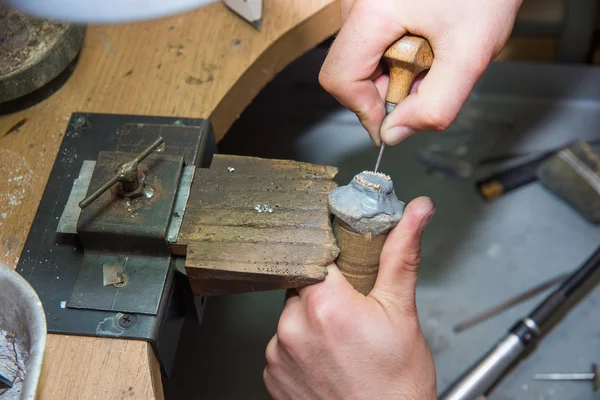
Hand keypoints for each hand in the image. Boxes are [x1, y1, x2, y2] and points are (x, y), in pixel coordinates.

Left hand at [264, 197, 436, 399]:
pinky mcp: (271, 376)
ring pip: (290, 316)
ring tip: (340, 341)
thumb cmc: (396, 383)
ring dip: (310, 320)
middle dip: (324, 291)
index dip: (330, 256)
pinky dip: (300, 346)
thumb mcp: (402, 312)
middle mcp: (292, 328)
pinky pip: (281, 345)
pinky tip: (325, 359)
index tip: (342, 263)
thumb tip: (416, 212)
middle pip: (301, 285)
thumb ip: (401, 254)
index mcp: (324, 305)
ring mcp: (278, 355)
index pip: (314, 254)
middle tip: (350, 309)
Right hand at [319, 0, 522, 145]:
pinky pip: (370, 42)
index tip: (391, 123)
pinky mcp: (370, 1)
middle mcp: (357, 1)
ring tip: (431, 53)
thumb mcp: (470, 57)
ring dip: (394, 70)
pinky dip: (395, 54)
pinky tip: (423, 41)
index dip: (364, 110)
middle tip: (429, 75)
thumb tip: (393, 133)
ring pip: (360, 58)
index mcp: (373, 10)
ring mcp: (362, 0)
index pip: (340, 78)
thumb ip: (435, 105)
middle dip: (388, 86)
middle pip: (351, 69)